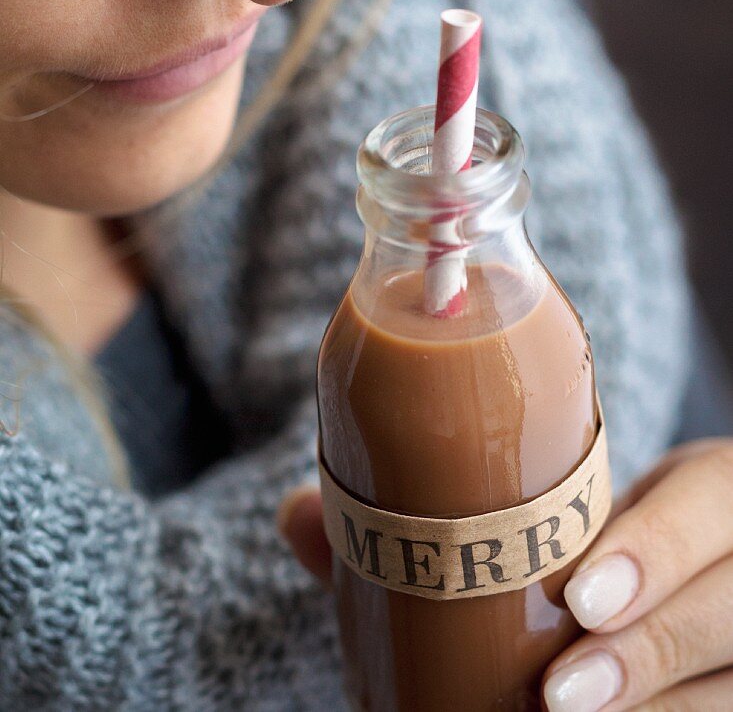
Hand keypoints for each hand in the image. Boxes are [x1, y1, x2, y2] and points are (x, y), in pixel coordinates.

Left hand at [278, 443, 732, 710]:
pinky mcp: (729, 689)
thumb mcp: (547, 504)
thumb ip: (435, 506)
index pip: (713, 505)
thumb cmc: (590, 529)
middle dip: (650, 651)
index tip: (584, 594)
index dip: (661, 549)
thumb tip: (301, 513)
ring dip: (655, 709)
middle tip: (556, 694)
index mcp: (704, 494)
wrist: (662, 570)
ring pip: (730, 687)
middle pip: (729, 610)